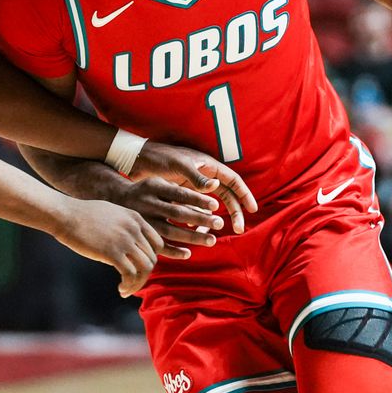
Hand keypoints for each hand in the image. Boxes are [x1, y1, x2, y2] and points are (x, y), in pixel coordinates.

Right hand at [53, 198, 163, 296]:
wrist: (65, 215)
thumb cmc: (84, 215)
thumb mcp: (113, 213)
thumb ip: (126, 226)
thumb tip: (132, 244)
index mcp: (136, 218)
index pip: (158, 244)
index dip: (150, 259)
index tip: (138, 267)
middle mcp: (134, 229)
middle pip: (152, 258)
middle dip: (143, 275)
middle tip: (130, 282)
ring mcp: (124, 240)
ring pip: (145, 269)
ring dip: (137, 284)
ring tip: (126, 289)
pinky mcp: (112, 252)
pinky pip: (130, 275)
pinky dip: (128, 285)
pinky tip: (120, 289)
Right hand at [112, 177, 225, 258]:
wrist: (112, 201)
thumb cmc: (143, 191)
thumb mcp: (158, 181)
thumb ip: (182, 185)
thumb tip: (214, 185)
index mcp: (153, 186)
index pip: (179, 193)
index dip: (198, 200)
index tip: (215, 206)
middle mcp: (147, 203)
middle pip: (177, 213)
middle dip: (200, 218)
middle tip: (219, 223)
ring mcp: (142, 221)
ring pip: (170, 231)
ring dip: (192, 236)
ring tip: (211, 240)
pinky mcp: (139, 235)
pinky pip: (158, 246)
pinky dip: (174, 251)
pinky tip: (188, 253)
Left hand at [129, 142, 257, 232]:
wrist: (139, 161)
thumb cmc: (160, 158)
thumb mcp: (179, 165)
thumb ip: (196, 176)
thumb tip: (215, 186)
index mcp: (208, 167)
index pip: (233, 181)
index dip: (244, 194)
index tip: (252, 209)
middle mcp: (205, 177)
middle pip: (227, 196)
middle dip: (235, 212)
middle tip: (239, 229)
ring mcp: (195, 187)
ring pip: (213, 206)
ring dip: (217, 219)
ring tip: (218, 234)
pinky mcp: (184, 195)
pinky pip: (198, 210)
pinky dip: (200, 220)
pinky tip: (197, 231)